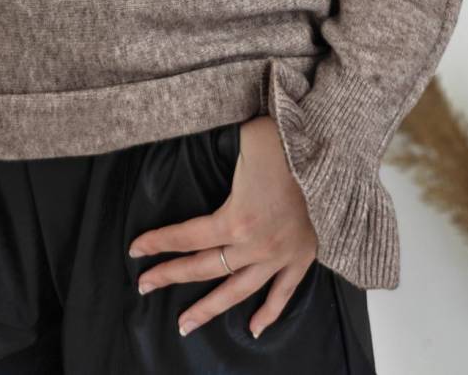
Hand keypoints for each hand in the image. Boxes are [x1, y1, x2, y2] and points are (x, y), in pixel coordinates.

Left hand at [126, 114, 317, 339]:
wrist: (331, 151)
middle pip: (203, 268)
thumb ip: (216, 149)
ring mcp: (278, 255)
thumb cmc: (283, 140)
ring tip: (184, 324)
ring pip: (237, 291)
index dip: (158, 243)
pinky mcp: (302, 257)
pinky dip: (269, 313)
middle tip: (145, 286)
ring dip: (208, 309)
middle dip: (170, 276)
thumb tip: (190, 137)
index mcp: (235, 217)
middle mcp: (254, 245)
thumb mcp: (241, 141)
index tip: (136, 250)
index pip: (186, 237)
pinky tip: (253, 330)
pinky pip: (282, 293)